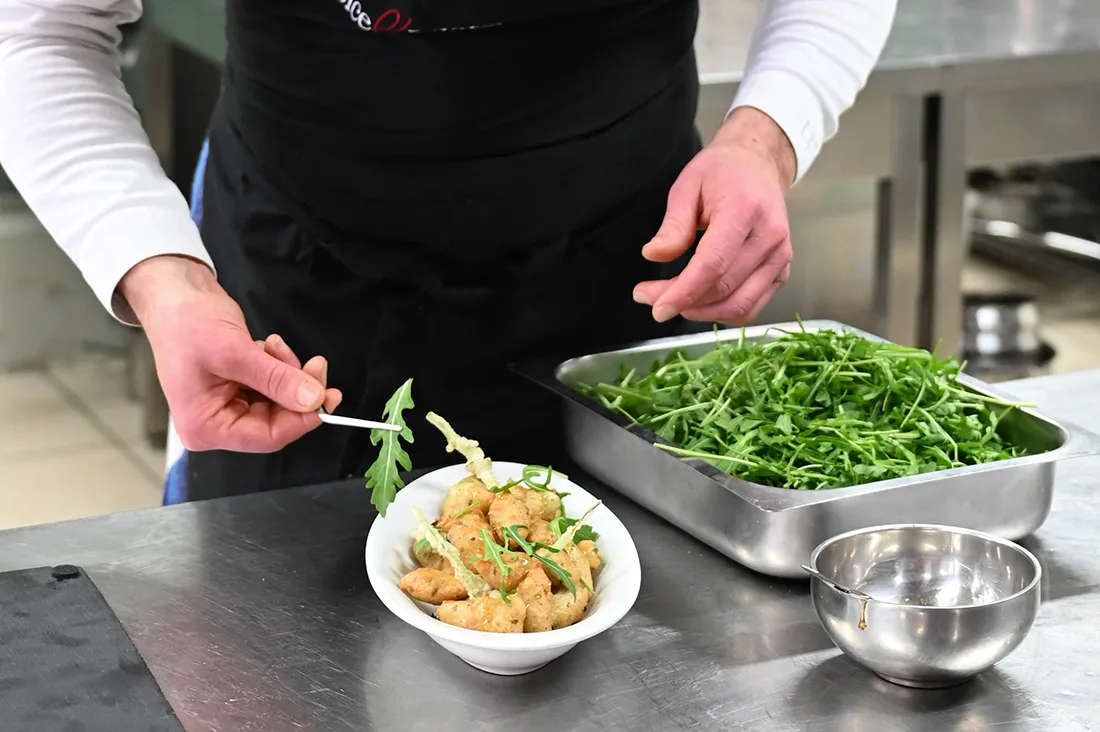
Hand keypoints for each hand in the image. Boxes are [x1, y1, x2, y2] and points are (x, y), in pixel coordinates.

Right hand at [121, 255, 341, 451]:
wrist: (173, 293)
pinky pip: (273, 386)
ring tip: (273, 344)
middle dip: (297, 390)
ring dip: (287, 373)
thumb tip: (313, 400)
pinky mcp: (238, 387)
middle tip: (316, 364)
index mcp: (206, 427)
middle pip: (277, 420)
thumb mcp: (234, 352)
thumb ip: (276, 379)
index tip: (326, 396)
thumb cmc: (187, 323)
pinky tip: (267, 345)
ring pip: (280, 401)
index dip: (301, 418)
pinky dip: (278, 366)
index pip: (267, 437)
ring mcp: (228, 405)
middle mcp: (217, 423)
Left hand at [634, 107, 796, 324]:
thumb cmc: (723, 172)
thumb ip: (673, 225)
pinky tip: (699, 303)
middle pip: (722, 287)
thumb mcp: (687, 186)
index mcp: (745, 210)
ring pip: (739, 305)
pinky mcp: (781, 271)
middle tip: (648, 297)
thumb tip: (654, 255)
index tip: (658, 308)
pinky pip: (750, 306)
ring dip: (701, 312)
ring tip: (671, 300)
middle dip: (682, 301)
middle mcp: (769, 237)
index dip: (684, 292)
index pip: (713, 265)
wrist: (759, 165)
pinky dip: (721, 312)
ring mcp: (779, 257)